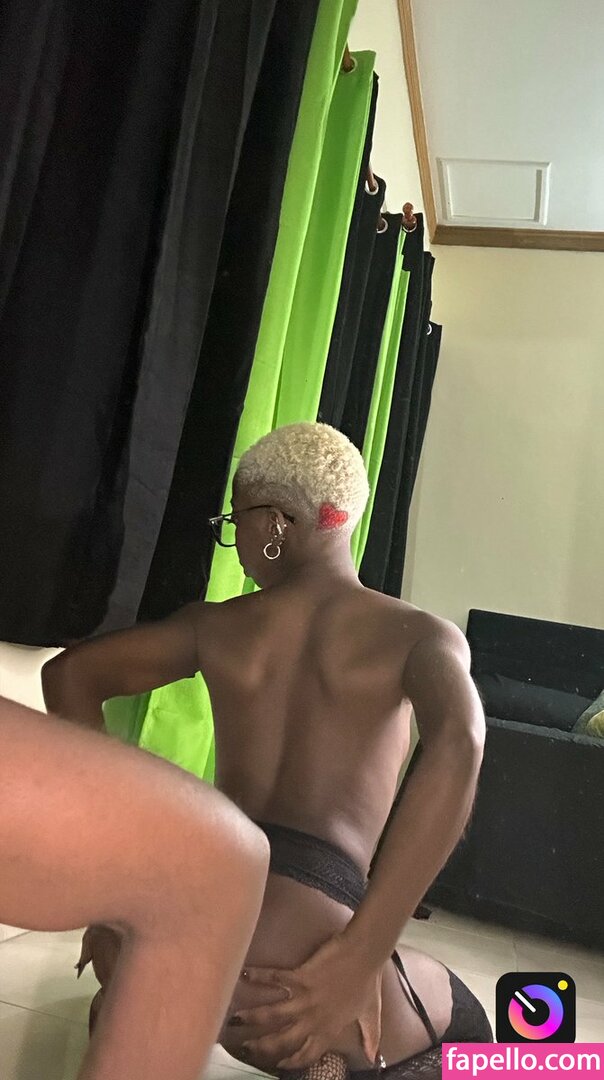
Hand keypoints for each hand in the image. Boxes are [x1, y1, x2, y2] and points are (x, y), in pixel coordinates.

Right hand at [233, 934, 382, 1069]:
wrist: (365, 953)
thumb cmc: (368, 981)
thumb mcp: (370, 1014)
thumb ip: (370, 1036)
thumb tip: (374, 1058)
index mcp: (329, 1028)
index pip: (307, 1054)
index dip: (292, 1062)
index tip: (278, 1064)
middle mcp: (314, 1018)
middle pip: (283, 1040)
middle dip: (262, 1046)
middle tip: (246, 1046)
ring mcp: (306, 998)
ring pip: (273, 1014)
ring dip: (252, 1017)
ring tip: (235, 1018)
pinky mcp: (301, 976)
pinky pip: (275, 978)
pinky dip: (257, 975)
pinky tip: (243, 974)